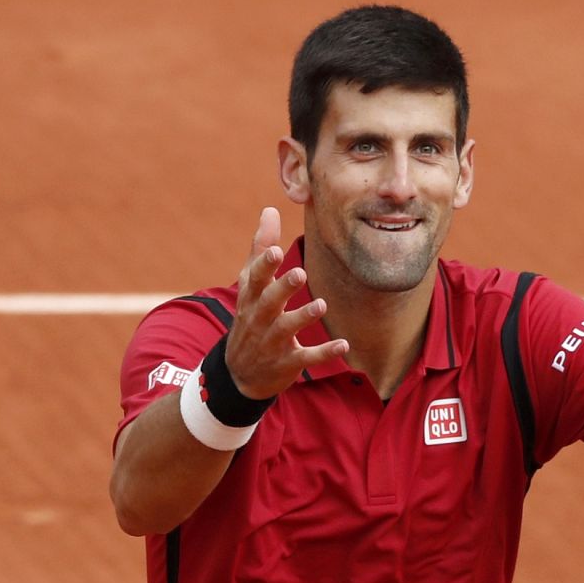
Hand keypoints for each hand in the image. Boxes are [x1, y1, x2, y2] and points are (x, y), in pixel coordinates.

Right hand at [224, 208, 347, 398]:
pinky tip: (343, 344)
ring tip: (321, 305)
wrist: (240, 372)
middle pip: (270, 302)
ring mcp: (273, 342)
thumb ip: (261, 248)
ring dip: (304, 317)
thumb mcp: (251, 285)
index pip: (255, 279)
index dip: (264, 266)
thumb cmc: (250, 317)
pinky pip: (307, 357)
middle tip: (300, 273)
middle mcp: (260, 319)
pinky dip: (324, 352)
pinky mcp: (288, 362)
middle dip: (283, 288)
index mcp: (252, 298)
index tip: (275, 250)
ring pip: (288, 328)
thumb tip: (270, 210)